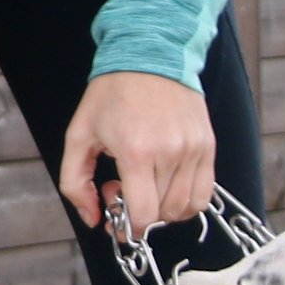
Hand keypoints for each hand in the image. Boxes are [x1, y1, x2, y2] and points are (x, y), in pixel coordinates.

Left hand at [57, 70, 213, 240]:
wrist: (150, 56)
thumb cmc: (112, 94)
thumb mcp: (78, 135)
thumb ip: (75, 183)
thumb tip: (92, 219)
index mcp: (137, 151)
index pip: (145, 214)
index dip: (129, 228)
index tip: (116, 219)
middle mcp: (172, 152)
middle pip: (164, 213)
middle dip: (141, 214)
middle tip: (123, 190)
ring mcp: (195, 149)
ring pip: (186, 207)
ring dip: (163, 209)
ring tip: (145, 184)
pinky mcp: (208, 146)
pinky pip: (205, 192)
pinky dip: (186, 200)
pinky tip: (166, 184)